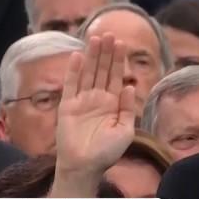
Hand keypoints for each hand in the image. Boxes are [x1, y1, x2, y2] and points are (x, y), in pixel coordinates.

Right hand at [50, 34, 135, 197]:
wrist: (86, 165)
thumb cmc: (108, 152)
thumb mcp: (126, 130)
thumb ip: (128, 109)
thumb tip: (131, 87)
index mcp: (113, 104)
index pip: (116, 77)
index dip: (119, 60)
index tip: (122, 43)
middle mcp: (98, 99)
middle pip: (103, 70)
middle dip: (106, 53)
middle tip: (109, 33)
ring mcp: (82, 101)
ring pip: (88, 73)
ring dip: (92, 56)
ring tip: (96, 37)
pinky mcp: (68, 106)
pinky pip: (71, 85)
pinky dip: (74, 70)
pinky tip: (79, 55)